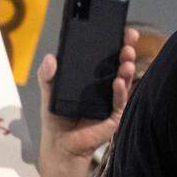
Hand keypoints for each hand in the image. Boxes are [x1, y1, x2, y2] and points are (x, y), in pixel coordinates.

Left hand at [37, 27, 137, 176]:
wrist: (60, 146)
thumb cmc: (56, 119)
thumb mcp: (49, 92)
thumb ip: (47, 75)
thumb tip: (50, 58)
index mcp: (91, 79)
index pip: (105, 57)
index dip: (113, 43)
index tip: (121, 30)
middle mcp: (104, 88)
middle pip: (118, 65)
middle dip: (125, 51)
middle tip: (128, 39)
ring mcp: (111, 102)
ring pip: (124, 81)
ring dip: (126, 69)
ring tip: (126, 58)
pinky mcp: (113, 117)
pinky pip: (119, 103)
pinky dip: (120, 91)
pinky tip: (119, 82)